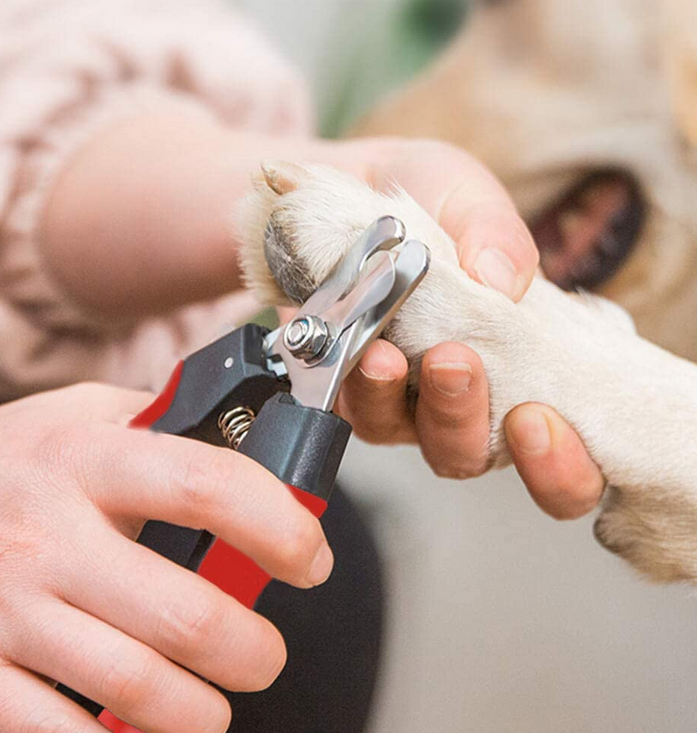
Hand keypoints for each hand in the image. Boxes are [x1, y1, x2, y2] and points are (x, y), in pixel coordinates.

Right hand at [0, 383, 331, 731]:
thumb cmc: (3, 463)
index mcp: (84, 462)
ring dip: (205, 710)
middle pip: (188, 617)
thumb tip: (254, 442)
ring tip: (216, 699)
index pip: (207, 487)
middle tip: (264, 652)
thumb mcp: (79, 415)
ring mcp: (3, 616)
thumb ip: (162, 422)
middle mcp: (44, 538)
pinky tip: (147, 729)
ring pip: (141, 692)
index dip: (280, 526)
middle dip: (255, 651)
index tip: (309, 557)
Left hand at [336, 139, 604, 519]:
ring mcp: (396, 401)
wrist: (348, 191)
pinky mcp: (342, 388)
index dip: (558, 464)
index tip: (538, 419)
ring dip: (394, 400)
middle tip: (457, 363)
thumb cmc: (427, 202)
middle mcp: (459, 400)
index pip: (557, 454)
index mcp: (519, 369)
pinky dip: (352, 383)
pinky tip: (358, 350)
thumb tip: (504, 281)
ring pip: (399, 435)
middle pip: (468, 452)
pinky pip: (344, 407)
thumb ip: (493, 231)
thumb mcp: (467, 196)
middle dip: (461, 419)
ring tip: (389, 355)